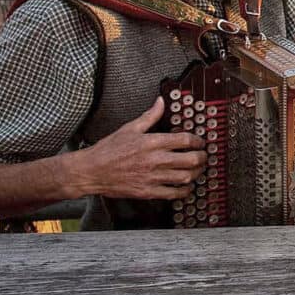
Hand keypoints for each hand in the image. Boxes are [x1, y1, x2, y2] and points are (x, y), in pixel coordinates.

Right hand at [66, 98, 206, 199]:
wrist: (91, 171)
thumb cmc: (108, 150)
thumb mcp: (130, 128)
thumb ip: (150, 116)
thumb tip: (161, 102)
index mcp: (152, 142)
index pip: (186, 140)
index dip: (198, 141)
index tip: (200, 142)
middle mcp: (155, 160)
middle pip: (191, 160)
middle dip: (202, 158)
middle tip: (203, 156)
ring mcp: (153, 177)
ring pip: (186, 177)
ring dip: (196, 173)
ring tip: (197, 170)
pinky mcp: (148, 191)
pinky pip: (173, 193)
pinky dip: (184, 190)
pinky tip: (185, 187)